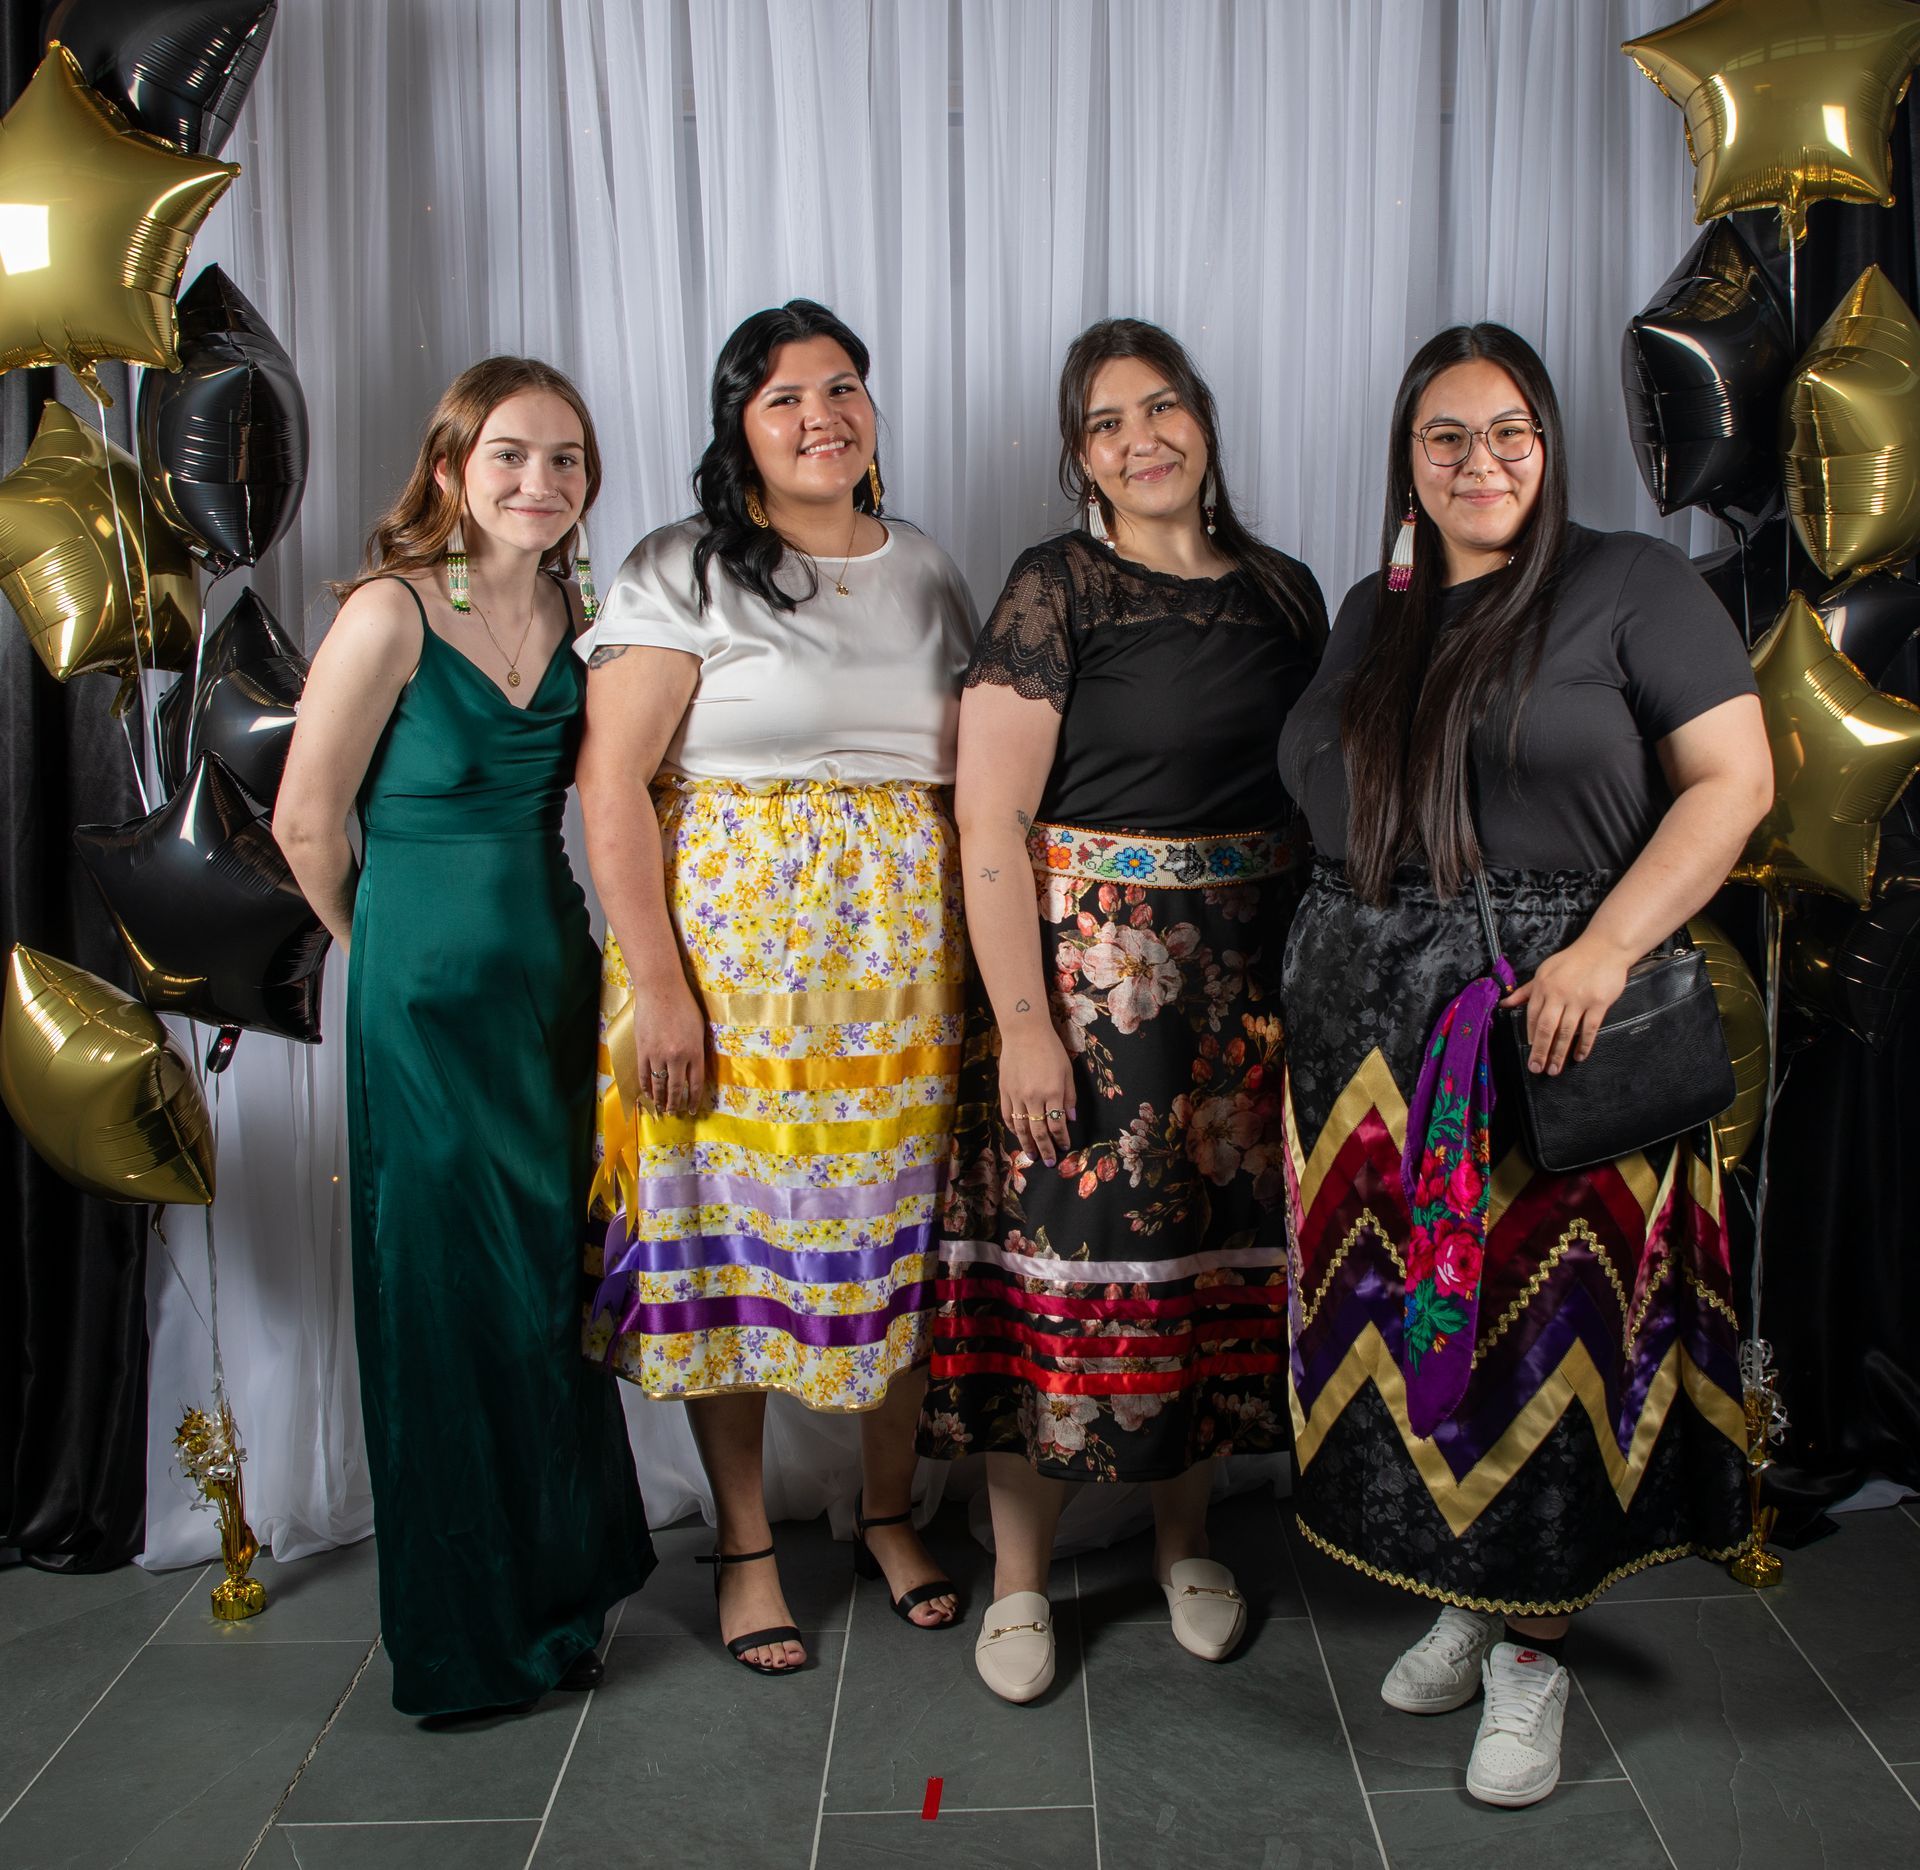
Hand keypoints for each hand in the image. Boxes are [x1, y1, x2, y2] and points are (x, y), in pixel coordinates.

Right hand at [626, 973, 707, 1115]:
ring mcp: (658, 1054)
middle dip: (676, 1103)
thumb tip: (694, 1068)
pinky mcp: (642, 1050)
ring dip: (661, 1099)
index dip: (694, 1099)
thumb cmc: (684, 1005)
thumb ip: (697, 1050)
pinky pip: (644, 1074)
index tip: (692, 1109)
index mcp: (695, 1052)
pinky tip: (648, 1094)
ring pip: (659, 1084)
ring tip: (662, 1108)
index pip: (695, 1084)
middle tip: (675, 1112)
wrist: (661, 990)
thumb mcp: (699, 1028)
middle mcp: (677, 1057)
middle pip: (677, 1088)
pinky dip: (646, 1087)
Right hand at [998, 1025, 1075, 1164]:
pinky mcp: (1004, 1091)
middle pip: (1039, 1131)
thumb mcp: (1067, 1071)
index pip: (1057, 1125)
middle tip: (1049, 1162)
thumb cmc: (1050, 1049)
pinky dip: (1013, 1127)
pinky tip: (1017, 1134)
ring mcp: (1017, 1095)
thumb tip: (1071, 1120)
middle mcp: (1034, 1097)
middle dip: (1045, 1149)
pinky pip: (1008, 1115)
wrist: (1024, 1032)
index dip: (1061, 1139)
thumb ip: (1070, 1097)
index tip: (1064, 1147)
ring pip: (1021, 1127)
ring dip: (1027, 1144)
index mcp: (1053, 1092)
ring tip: (1031, 1156)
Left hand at [1501, 932, 1631, 1075]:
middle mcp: (1558, 994)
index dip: (1530, 1036)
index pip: (1532, 1016)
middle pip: (1546, 1027)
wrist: (1603, 948)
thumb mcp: (1544, 972)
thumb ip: (1526, 991)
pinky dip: (1584, 1045)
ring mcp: (1579, 999)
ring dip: (1559, 1053)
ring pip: (1566, 1031)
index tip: (1529, 1052)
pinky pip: (1589, 1028)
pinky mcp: (1598, 1003)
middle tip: (1536, 1069)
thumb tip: (1504, 1003)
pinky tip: (1579, 1056)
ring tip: (1554, 1069)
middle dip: (1540, 1051)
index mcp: (1543, 987)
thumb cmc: (1572, 961)